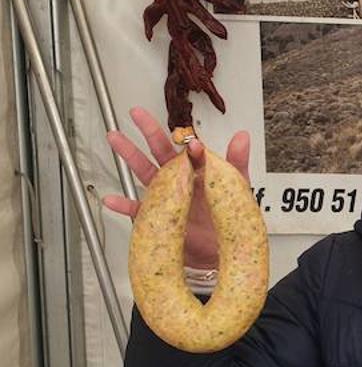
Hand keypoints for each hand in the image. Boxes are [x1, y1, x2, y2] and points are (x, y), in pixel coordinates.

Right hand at [103, 107, 250, 269]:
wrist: (221, 252)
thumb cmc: (229, 219)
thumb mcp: (236, 188)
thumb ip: (237, 162)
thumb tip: (242, 137)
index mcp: (197, 171)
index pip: (188, 149)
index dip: (187, 141)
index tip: (192, 141)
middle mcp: (179, 181)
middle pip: (160, 152)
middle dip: (148, 132)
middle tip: (136, 114)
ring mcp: (167, 198)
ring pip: (145, 173)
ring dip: (129, 156)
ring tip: (116, 139)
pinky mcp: (158, 218)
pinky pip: (137, 211)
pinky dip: (124, 205)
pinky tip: (113, 199)